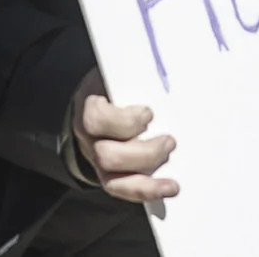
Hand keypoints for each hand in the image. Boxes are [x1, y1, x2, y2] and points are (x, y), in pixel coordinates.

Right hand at [68, 68, 178, 203]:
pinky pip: (122, 189)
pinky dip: (147, 190)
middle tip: (169, 140)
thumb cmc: (113, 84)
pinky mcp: (108, 175)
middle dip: (143, 152)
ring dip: (147, 168)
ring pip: (113, 177)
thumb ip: (133, 73)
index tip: (149, 113)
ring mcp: (96, 159)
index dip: (124, 121)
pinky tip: (170, 186)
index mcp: (88, 106)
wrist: (93, 99)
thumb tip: (163, 69)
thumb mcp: (116, 72)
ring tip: (169, 153)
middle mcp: (88, 137)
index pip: (96, 119)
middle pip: (107, 155)